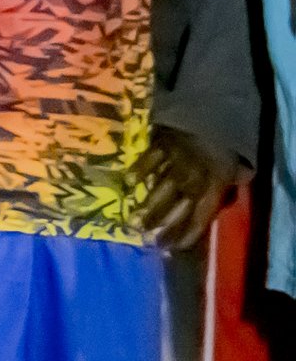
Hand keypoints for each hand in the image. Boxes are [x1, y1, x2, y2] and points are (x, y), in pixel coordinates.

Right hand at [137, 124, 243, 250]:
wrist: (214, 113)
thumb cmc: (223, 146)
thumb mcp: (233, 169)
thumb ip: (225, 185)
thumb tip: (218, 200)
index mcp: (213, 188)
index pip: (199, 218)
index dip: (186, 234)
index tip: (171, 247)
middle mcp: (193, 180)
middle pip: (176, 208)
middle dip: (162, 225)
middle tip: (145, 237)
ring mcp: (175, 163)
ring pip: (160, 189)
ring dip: (147, 206)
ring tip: (134, 221)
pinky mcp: (161, 145)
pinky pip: (149, 161)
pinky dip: (139, 172)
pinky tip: (128, 182)